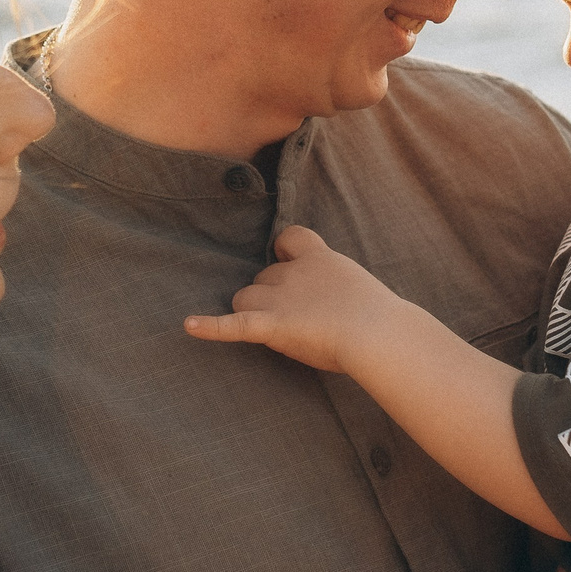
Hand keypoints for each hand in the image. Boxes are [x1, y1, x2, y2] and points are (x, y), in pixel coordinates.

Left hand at [183, 225, 412, 373]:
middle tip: (295, 319)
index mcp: (320, 258)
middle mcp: (294, 272)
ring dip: (251, 309)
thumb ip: (339, 289)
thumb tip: (335, 304)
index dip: (284, 252)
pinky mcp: (270, 325)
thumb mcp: (363, 292)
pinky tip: (189, 326)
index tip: (289, 263)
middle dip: (270, 294)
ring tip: (273, 330)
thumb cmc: (382, 321)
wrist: (379, 334)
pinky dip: (210, 326)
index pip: (289, 237)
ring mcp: (280, 298)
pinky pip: (234, 324)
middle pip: (263, 277)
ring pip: (246, 295)